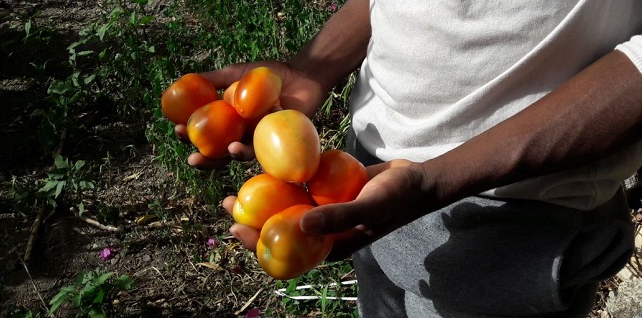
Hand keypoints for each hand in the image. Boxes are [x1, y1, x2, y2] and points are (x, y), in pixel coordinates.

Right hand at [173, 61, 329, 168]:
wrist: (301, 75)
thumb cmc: (269, 75)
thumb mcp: (237, 73)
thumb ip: (214, 78)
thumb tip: (182, 81)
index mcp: (228, 122)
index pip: (203, 133)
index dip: (188, 136)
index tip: (177, 129)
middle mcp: (241, 135)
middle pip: (218, 154)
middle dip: (204, 159)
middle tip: (192, 159)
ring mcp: (260, 142)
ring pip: (241, 156)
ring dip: (230, 157)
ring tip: (227, 150)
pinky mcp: (280, 146)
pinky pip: (266, 152)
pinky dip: (254, 149)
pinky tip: (243, 146)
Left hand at [222, 159, 436, 260]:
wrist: (416, 179)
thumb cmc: (396, 199)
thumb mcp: (368, 208)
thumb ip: (337, 218)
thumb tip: (298, 225)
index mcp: (328, 246)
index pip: (285, 252)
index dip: (257, 243)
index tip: (235, 227)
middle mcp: (321, 231)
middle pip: (278, 229)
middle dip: (251, 218)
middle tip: (226, 202)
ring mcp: (323, 210)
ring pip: (284, 205)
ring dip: (261, 196)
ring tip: (237, 182)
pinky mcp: (326, 190)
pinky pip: (299, 186)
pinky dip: (282, 177)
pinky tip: (263, 161)